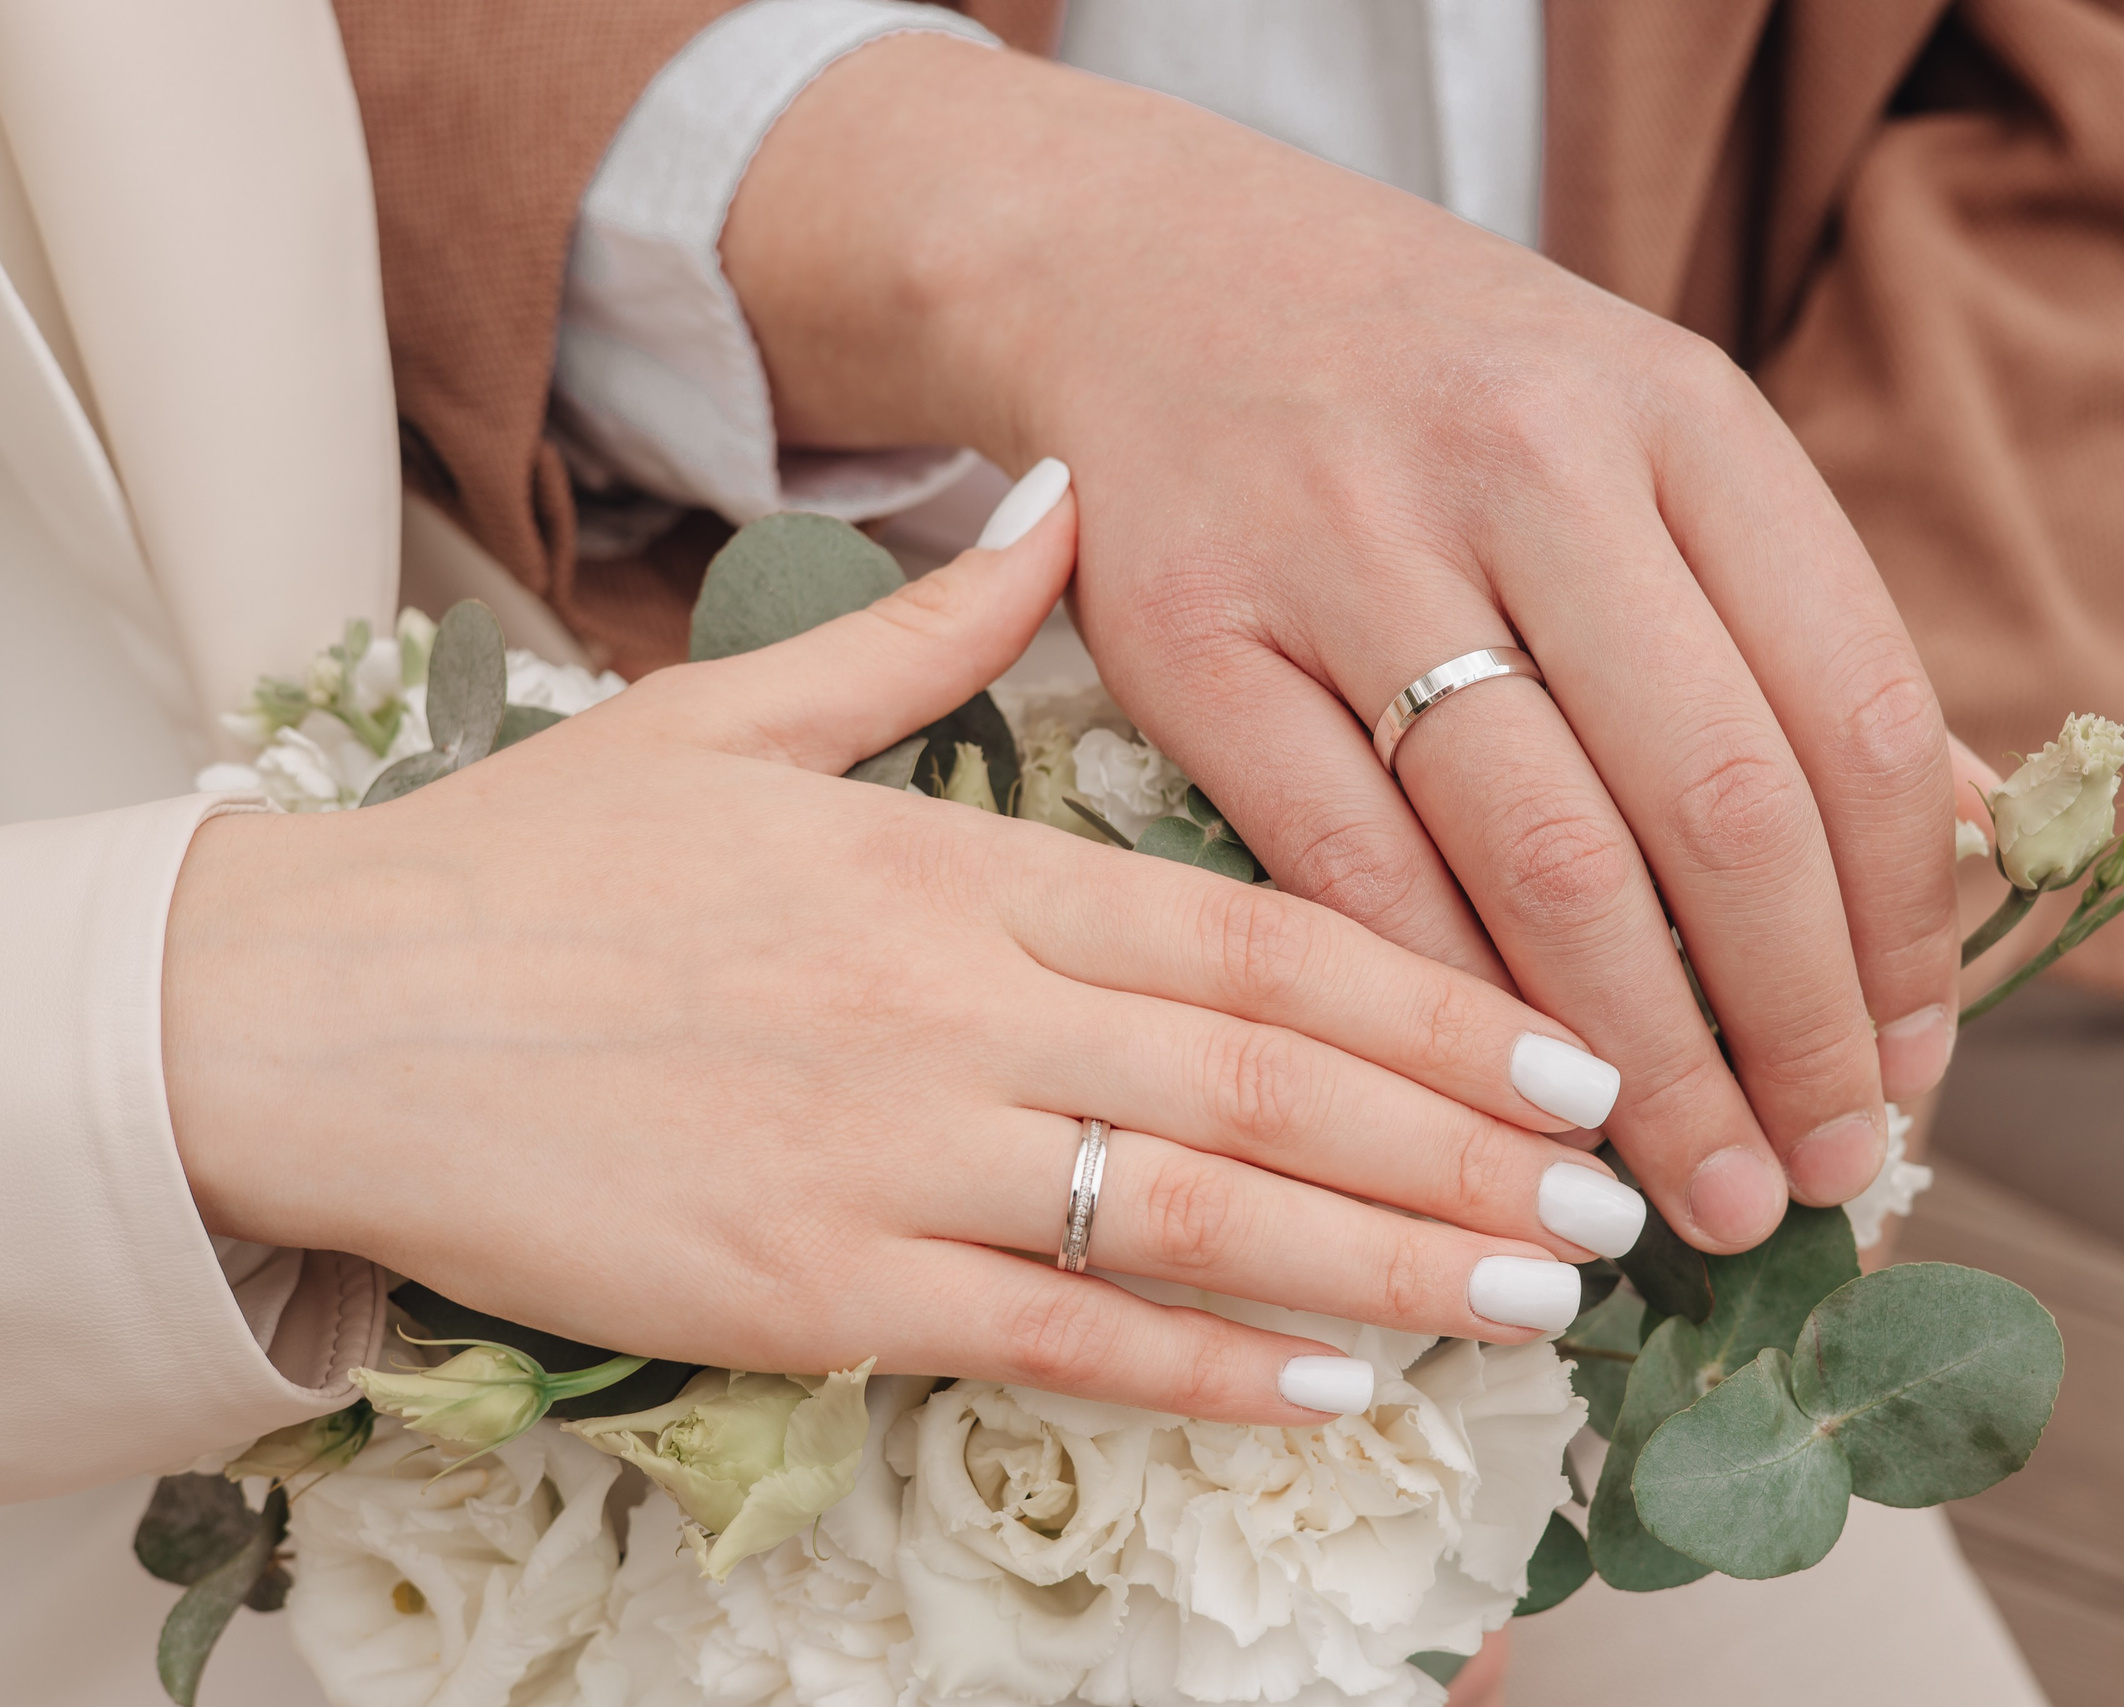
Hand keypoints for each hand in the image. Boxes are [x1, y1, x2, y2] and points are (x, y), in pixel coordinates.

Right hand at [162, 486, 1641, 1422]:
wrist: (326, 1009)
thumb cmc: (544, 864)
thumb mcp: (736, 713)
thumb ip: (928, 637)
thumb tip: (1060, 506)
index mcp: (955, 869)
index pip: (1254, 940)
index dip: (1432, 1002)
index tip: (1566, 1049)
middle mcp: (952, 1012)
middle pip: (1266, 1084)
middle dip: (1464, 1147)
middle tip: (1620, 1194)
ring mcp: (887, 1161)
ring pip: (1191, 1219)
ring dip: (1387, 1264)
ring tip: (1539, 1299)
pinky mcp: (812, 1293)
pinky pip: (1047, 1343)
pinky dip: (1201, 1372)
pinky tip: (1334, 1387)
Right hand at [725, 36, 1962, 1253]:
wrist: (1148, 271)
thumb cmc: (1435, 386)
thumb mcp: (1643, 431)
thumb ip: (1796, 618)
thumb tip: (1981, 833)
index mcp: (1680, 411)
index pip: (1856, 705)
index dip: (1910, 922)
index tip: (1915, 1061)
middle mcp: (1531, 463)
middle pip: (1722, 805)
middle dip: (1795, 1032)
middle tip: (1821, 1173)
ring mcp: (1350, 548)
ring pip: (1545, 863)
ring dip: (1642, 1067)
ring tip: (1691, 1193)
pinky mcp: (1197, 638)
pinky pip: (1353, 878)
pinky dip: (1450, 1020)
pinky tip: (1511, 1109)